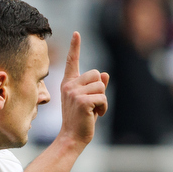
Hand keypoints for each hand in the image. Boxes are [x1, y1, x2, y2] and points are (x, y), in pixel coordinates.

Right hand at [57, 31, 108, 147]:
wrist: (72, 137)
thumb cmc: (80, 120)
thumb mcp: (89, 100)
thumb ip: (96, 87)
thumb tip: (104, 74)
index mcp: (68, 83)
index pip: (73, 62)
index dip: (75, 47)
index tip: (77, 34)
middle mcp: (69, 85)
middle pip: (96, 74)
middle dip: (100, 89)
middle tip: (92, 105)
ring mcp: (74, 93)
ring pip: (101, 87)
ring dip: (103, 100)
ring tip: (93, 111)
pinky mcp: (82, 101)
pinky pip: (103, 98)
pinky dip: (104, 108)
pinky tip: (96, 115)